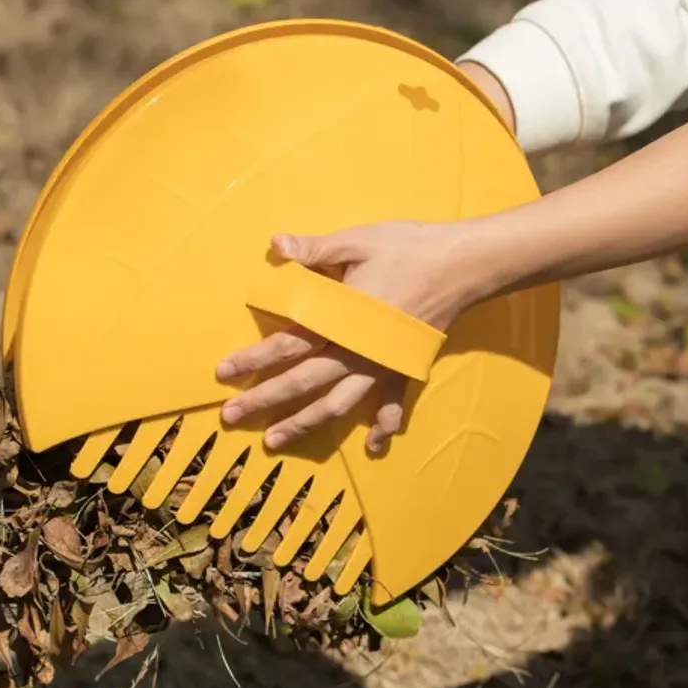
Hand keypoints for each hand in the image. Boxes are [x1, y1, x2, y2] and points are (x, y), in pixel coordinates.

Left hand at [216, 222, 472, 454]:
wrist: (463, 264)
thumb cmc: (409, 249)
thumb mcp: (358, 240)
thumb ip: (316, 248)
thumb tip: (275, 243)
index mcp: (340, 320)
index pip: (287, 346)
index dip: (253, 361)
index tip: (223, 374)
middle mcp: (357, 351)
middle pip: (303, 383)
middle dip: (265, 401)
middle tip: (231, 417)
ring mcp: (381, 364)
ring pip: (337, 404)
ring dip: (305, 424)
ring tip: (276, 441)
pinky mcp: (404, 367)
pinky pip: (392, 403)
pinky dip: (384, 426)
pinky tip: (375, 447)